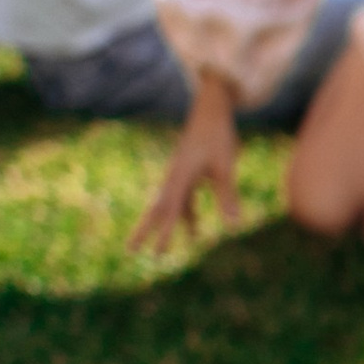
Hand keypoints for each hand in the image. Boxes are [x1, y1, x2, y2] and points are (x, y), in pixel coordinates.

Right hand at [133, 88, 240, 257]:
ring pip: (170, 206)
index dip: (164, 233)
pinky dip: (186, 215)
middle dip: (144, 230)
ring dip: (168, 227)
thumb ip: (227, 195)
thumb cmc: (218, 135)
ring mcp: (180, 175)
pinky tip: (194, 230)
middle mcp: (175, 177)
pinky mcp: (188, 173)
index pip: (171, 211)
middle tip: (129, 251)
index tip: (157, 253)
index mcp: (181, 176)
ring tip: (162, 251)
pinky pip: (183, 199)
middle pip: (157, 209)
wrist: (211, 109)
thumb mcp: (225, 166)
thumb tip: (233, 225)